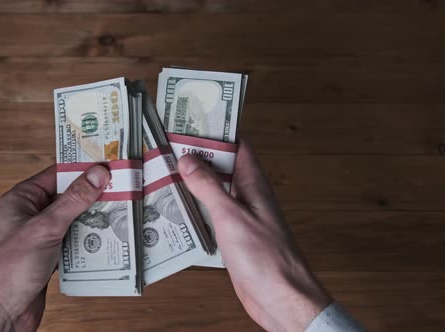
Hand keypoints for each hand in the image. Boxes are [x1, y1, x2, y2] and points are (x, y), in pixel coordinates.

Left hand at [0, 165, 110, 330]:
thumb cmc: (6, 270)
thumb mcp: (44, 228)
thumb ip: (72, 200)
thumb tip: (97, 174)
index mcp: (22, 200)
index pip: (57, 174)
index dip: (83, 169)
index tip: (110, 165)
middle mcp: (31, 216)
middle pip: (68, 198)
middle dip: (94, 196)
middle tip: (123, 190)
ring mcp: (40, 238)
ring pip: (74, 221)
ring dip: (94, 221)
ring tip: (121, 214)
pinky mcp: (49, 258)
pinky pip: (74, 243)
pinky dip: (89, 242)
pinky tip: (107, 241)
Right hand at [178, 140, 331, 331]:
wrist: (280, 296)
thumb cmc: (265, 257)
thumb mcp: (231, 216)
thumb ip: (209, 187)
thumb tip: (188, 159)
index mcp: (253, 182)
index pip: (237, 143)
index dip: (216, 129)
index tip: (191, 120)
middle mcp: (247, 194)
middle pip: (221, 164)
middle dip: (198, 154)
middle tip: (167, 146)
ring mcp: (240, 214)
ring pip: (214, 188)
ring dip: (193, 181)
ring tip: (165, 172)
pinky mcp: (233, 233)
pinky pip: (211, 211)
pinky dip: (195, 205)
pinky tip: (176, 207)